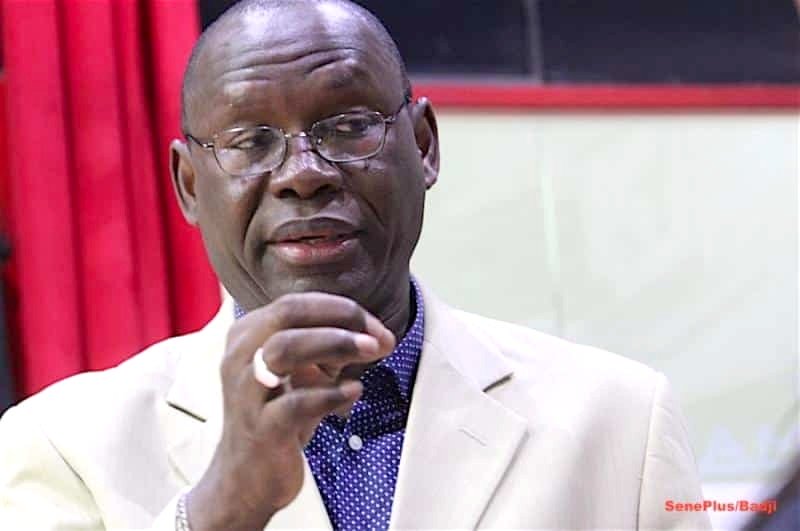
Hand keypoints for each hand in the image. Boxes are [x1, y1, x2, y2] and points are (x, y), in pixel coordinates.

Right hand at [186, 292, 394, 530]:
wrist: (245, 478)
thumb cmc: (278, 417)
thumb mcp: (303, 374)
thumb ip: (333, 351)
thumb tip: (381, 337)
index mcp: (248, 336)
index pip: (295, 304)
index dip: (340, 309)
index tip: (374, 326)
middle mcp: (241, 356)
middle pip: (288, 313)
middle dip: (339, 318)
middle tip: (376, 335)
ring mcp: (247, 392)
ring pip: (286, 348)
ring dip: (335, 344)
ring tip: (370, 352)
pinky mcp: (261, 427)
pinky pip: (295, 402)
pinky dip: (331, 393)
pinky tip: (354, 391)